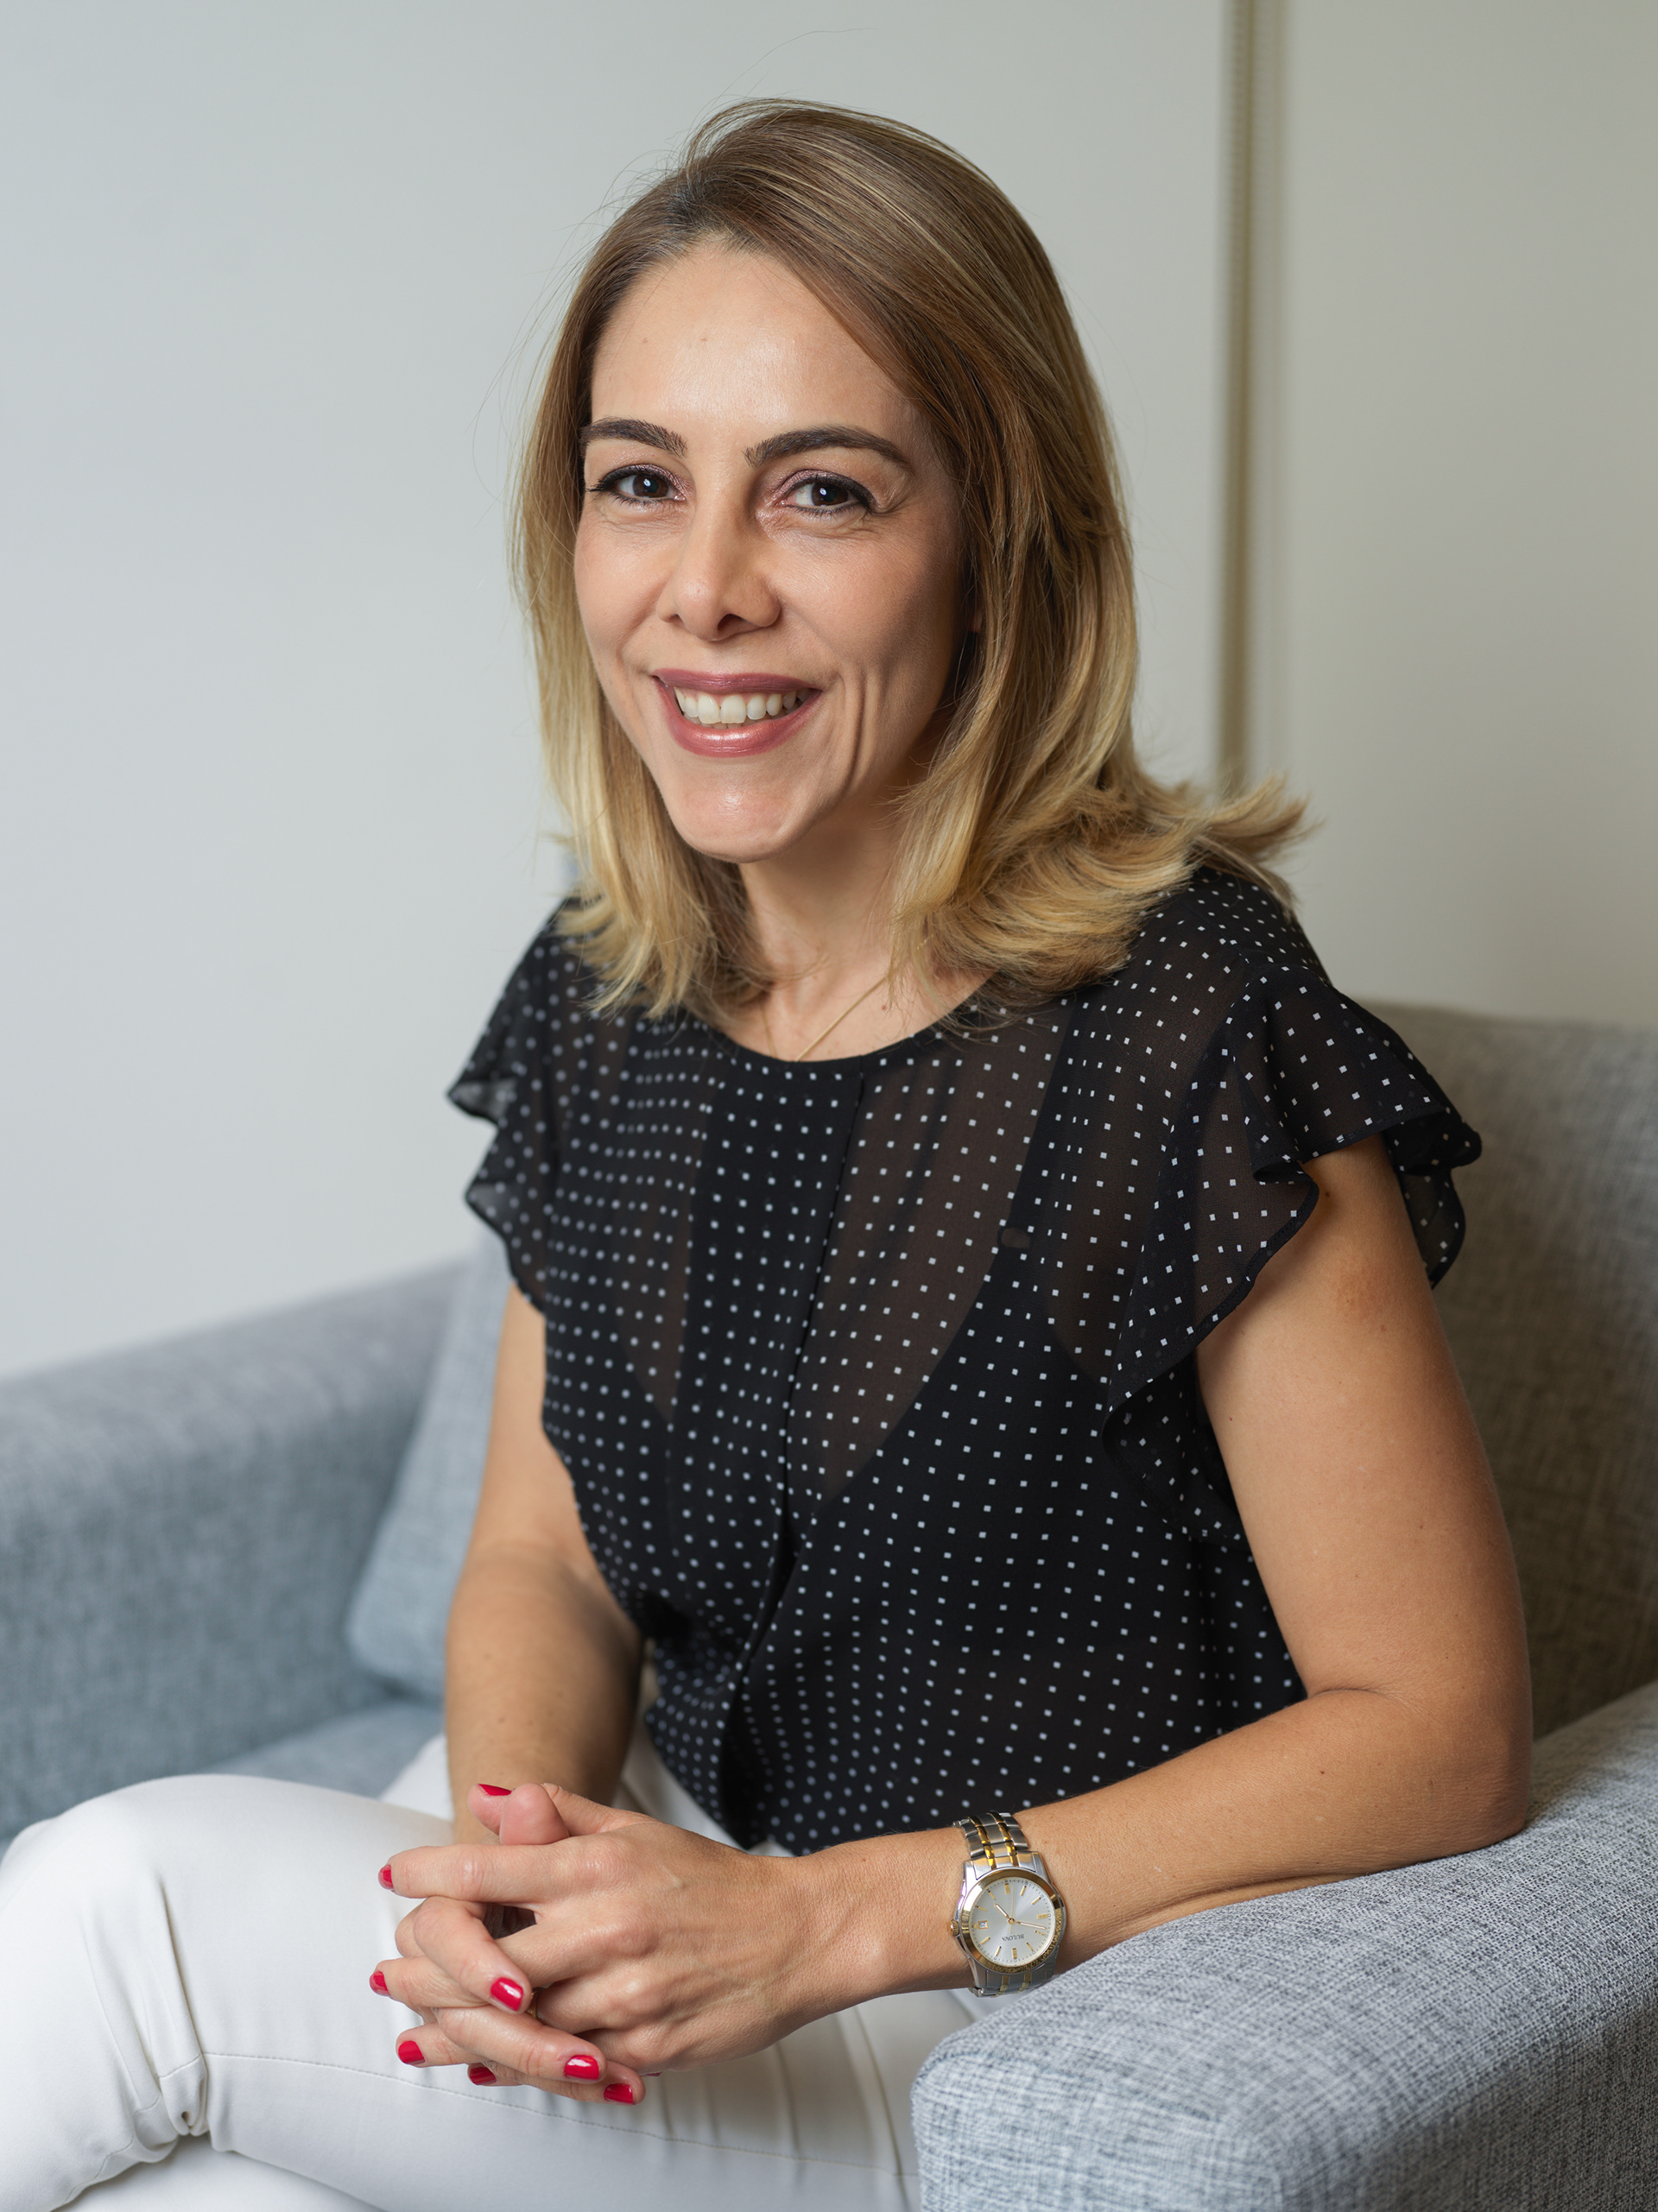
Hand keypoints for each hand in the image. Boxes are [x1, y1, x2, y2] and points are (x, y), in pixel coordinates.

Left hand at [370, 1781, 843, 2096]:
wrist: (797, 1934)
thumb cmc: (708, 1881)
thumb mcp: (635, 1831)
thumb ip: (558, 1814)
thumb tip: (488, 1797)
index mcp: (600, 1867)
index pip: (490, 1869)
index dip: (431, 1872)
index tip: (394, 1876)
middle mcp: (606, 1927)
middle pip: (484, 1962)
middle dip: (423, 1973)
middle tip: (385, 1977)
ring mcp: (624, 1993)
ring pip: (515, 2025)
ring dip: (455, 2034)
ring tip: (415, 2036)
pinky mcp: (642, 2046)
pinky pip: (563, 2062)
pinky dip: (516, 2064)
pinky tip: (483, 2064)